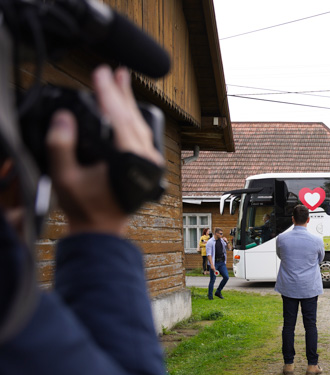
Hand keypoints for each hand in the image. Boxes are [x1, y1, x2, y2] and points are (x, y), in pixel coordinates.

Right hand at [46, 66, 163, 235]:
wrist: (102, 230)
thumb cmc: (84, 207)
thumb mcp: (65, 176)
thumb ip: (61, 145)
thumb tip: (64, 118)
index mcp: (129, 161)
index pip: (119, 118)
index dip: (108, 93)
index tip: (101, 73)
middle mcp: (146, 161)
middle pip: (134, 118)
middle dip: (122, 93)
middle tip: (115, 71)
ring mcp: (151, 165)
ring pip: (142, 126)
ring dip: (130, 103)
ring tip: (122, 82)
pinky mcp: (149, 168)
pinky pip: (144, 137)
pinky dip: (134, 120)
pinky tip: (127, 110)